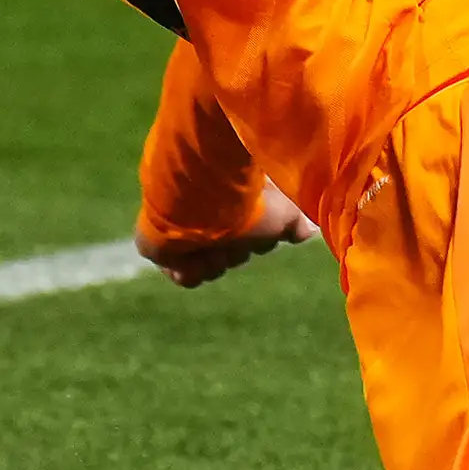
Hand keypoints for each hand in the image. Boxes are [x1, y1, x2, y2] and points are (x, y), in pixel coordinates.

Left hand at [137, 182, 319, 288]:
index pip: (253, 234)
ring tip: (214, 237)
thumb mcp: (283, 207)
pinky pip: (188, 277)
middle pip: (234, 251)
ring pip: (214, 265)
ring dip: (219, 257)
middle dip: (239, 247)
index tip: (263, 224)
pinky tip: (197, 252)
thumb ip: (293, 222)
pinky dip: (195, 270)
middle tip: (235, 230)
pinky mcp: (162, 248)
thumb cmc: (248, 196)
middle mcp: (207, 214)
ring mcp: (183, 232)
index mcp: (232, 197)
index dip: (260, 237)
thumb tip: (306, 232)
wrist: (202, 192)